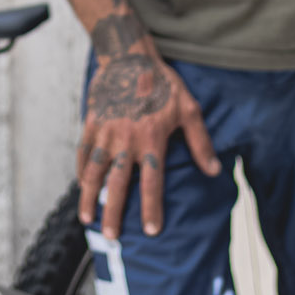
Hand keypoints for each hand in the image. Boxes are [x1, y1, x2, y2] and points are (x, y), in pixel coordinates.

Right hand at [76, 37, 220, 237]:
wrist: (129, 57)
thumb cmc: (163, 83)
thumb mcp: (188, 109)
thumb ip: (200, 142)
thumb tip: (214, 171)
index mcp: (152, 138)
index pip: (152, 182)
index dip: (152, 208)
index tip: (152, 230)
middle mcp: (126, 140)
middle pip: (118, 184)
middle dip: (114, 213)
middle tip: (112, 237)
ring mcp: (106, 133)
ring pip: (94, 172)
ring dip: (90, 198)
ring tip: (87, 219)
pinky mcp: (91, 124)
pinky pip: (83, 153)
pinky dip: (80, 171)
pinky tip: (81, 186)